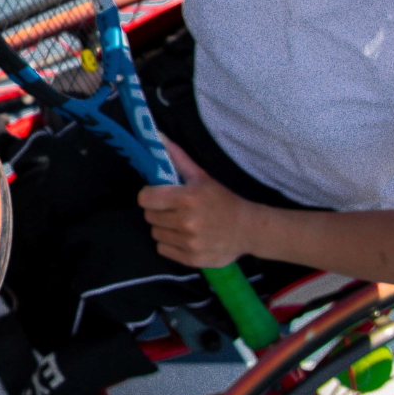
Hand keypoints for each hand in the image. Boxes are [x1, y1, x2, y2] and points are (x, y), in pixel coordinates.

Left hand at [138, 136, 255, 267]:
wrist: (248, 229)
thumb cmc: (222, 200)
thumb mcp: (201, 177)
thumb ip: (177, 158)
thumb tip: (156, 135)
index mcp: (187, 198)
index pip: (145, 198)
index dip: (149, 195)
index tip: (158, 195)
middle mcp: (186, 221)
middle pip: (149, 216)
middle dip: (158, 210)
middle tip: (173, 209)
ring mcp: (189, 242)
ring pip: (155, 233)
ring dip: (163, 227)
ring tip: (180, 223)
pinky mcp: (191, 259)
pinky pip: (163, 249)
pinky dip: (170, 243)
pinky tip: (185, 236)